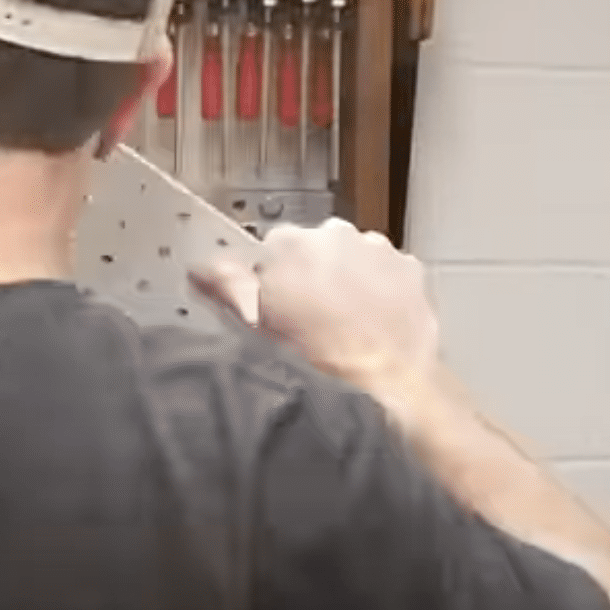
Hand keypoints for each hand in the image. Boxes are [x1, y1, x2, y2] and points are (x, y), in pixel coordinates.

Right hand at [191, 218, 440, 394]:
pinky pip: (388, 271)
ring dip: (348, 279)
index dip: (272, 279)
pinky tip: (375, 319)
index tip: (278, 304)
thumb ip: (227, 288)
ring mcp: (376, 248)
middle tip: (312, 316)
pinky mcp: (408, 265)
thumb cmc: (319, 356)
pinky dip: (382, 288)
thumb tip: (200, 270)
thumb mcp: (257, 325)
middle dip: (311, 274)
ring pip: (353, 257)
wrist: (387, 376)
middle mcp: (334, 233)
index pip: (270, 250)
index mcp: (289, 243)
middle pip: (313, 249)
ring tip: (347, 322)